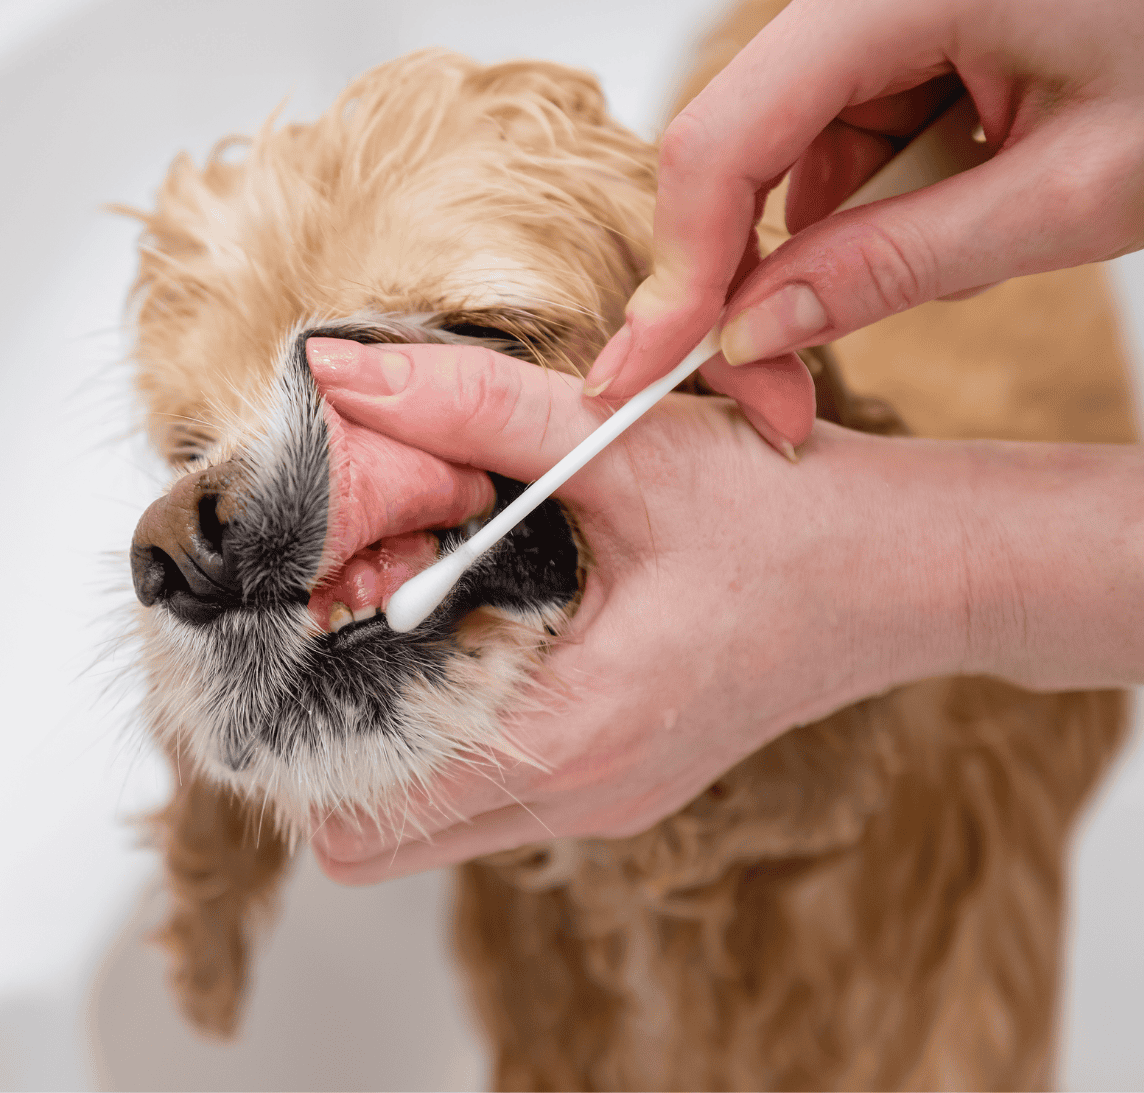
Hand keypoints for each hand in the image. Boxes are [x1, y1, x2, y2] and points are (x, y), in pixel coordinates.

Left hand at [305, 338, 1000, 881]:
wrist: (913, 572)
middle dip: (329, 728)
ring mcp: (604, 801)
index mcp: (571, 736)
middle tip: (356, 609)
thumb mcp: (626, 448)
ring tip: (427, 604)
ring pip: (431, 815)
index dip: (297, 715)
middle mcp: (579, 798)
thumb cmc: (790, 514)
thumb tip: (342, 375)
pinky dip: (462, 717)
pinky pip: (497, 785)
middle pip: (374, 836)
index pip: (356, 806)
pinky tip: (496, 617)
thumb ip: (474, 407)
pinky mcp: (623, 780)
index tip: (306, 616)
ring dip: (397, 721)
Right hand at [586, 0, 1143, 426]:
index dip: (675, 276)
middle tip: (796, 385)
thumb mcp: (1070, 194)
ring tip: (990, 222)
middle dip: (771, 274)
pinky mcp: (910, 3)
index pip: (719, 148)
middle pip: (747, 154)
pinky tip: (982, 180)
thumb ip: (897, 267)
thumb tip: (754, 331)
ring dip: (861, 226)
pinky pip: (854, 123)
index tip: (650, 371)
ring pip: (806, 151)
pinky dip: (896, 184)